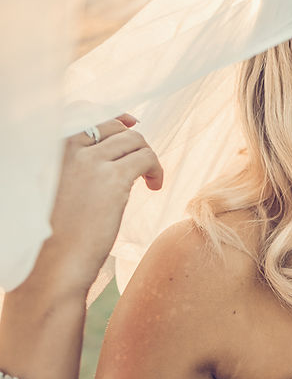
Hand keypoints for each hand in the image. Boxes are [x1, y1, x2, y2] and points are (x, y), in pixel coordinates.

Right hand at [40, 115, 163, 293]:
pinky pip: (146, 157)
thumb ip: (71, 165)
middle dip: (132, 141)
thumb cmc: (50, 234)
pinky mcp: (113, 178)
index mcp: (47, 149)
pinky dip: (156, 168)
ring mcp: (89, 161)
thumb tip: (103, 149)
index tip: (130, 124)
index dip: (112, 118)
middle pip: (113, 126)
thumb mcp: (52, 189)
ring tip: (149, 179)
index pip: (83, 114)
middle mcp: (66, 147)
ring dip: (147, 156)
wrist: (50, 264)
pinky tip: (154, 186)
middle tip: (141, 164)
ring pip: (134, 140)